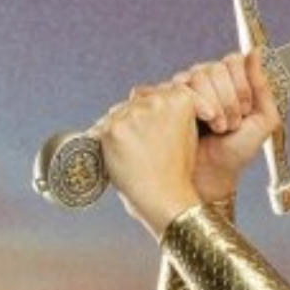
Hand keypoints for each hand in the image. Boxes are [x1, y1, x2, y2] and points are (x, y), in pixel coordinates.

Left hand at [92, 85, 201, 237]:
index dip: (161, 109)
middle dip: (139, 119)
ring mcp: (133, 114)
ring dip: (122, 128)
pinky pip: (102, 128)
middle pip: (138, 100)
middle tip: (146, 145)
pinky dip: (105, 141)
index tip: (164, 125)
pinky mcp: (113, 129)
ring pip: (119, 113)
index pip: (163, 93)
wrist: (165, 196)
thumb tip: (148, 99)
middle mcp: (156, 101)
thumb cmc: (177, 170)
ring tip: (134, 153)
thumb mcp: (188, 133)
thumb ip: (173, 112)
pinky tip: (117, 153)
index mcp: (180, 99)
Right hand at [161, 49, 282, 201]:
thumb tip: (256, 51)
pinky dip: (190, 107)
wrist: (213, 173)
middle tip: (231, 124)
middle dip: (228, 100)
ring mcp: (183, 87)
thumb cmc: (238, 149)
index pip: (233, 61)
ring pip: (194, 77)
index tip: (246, 111)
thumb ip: (263, 87)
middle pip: (214, 68)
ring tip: (217, 129)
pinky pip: (173, 87)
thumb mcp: (263, 119)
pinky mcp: (164, 99)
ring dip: (211, 107)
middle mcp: (205, 78)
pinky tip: (195, 124)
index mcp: (229, 79)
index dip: (242, 85)